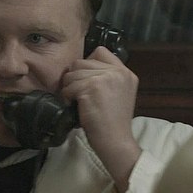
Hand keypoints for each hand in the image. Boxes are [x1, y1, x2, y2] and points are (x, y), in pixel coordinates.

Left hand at [61, 46, 141, 191]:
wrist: (115, 140)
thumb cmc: (112, 123)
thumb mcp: (118, 93)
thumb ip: (106, 78)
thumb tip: (80, 69)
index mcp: (125, 72)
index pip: (100, 51)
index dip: (87, 63)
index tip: (85, 80)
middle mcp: (118, 72)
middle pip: (81, 62)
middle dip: (74, 78)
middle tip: (79, 95)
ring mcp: (105, 78)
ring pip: (72, 73)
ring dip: (69, 88)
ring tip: (78, 102)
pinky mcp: (92, 87)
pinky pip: (69, 87)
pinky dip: (67, 97)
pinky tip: (75, 107)